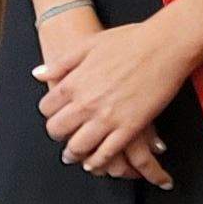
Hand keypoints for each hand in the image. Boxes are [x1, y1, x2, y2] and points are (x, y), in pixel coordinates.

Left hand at [34, 11, 175, 186]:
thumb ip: (61, 63)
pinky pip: (107, 153)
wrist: (164, 46)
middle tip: (62, 136)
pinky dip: (98, 161)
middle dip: (58, 135)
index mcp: (74, 82)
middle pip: (58, 130)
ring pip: (79, 147)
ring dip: (74, 153)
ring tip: (74, 155)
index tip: (55, 114)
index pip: (47, 108)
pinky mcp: (130, 128)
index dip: (49, 113)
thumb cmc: (130, 41)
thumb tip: (38, 74)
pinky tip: (95, 162)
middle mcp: (86, 103)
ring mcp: (107, 118)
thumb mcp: (88, 45)